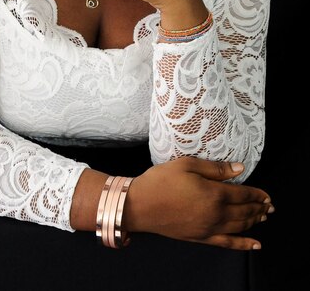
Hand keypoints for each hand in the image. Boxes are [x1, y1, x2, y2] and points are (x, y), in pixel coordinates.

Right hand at [124, 157, 273, 249]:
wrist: (140, 205)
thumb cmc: (161, 180)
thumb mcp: (187, 164)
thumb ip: (215, 168)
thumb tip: (240, 169)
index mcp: (214, 193)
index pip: (243, 194)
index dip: (257, 194)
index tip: (267, 194)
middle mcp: (216, 214)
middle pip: (244, 212)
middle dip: (259, 208)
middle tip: (269, 206)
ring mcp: (209, 228)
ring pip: (239, 227)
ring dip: (254, 221)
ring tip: (263, 217)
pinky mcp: (201, 238)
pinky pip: (228, 244)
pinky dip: (244, 245)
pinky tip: (255, 245)